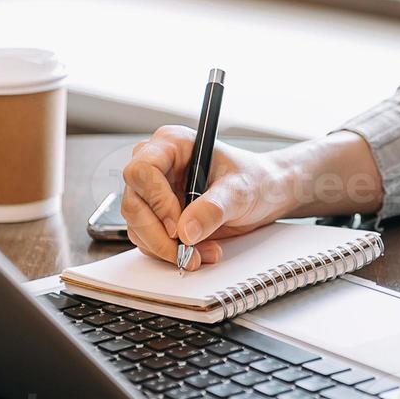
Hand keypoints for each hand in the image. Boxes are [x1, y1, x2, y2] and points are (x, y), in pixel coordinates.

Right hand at [121, 125, 293, 268]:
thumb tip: (186, 231)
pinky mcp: (159, 216)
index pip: (141, 171)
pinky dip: (171, 252)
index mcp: (172, 145)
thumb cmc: (255, 179)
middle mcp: (158, 167)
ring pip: (138, 226)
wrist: (265, 194)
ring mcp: (155, 193)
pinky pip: (149, 240)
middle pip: (134, 203)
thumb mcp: (240, 190)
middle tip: (185, 252)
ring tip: (203, 253)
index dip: (156, 201)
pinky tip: (199, 252)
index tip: (177, 226)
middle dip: (158, 235)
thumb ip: (214, 208)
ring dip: (167, 248)